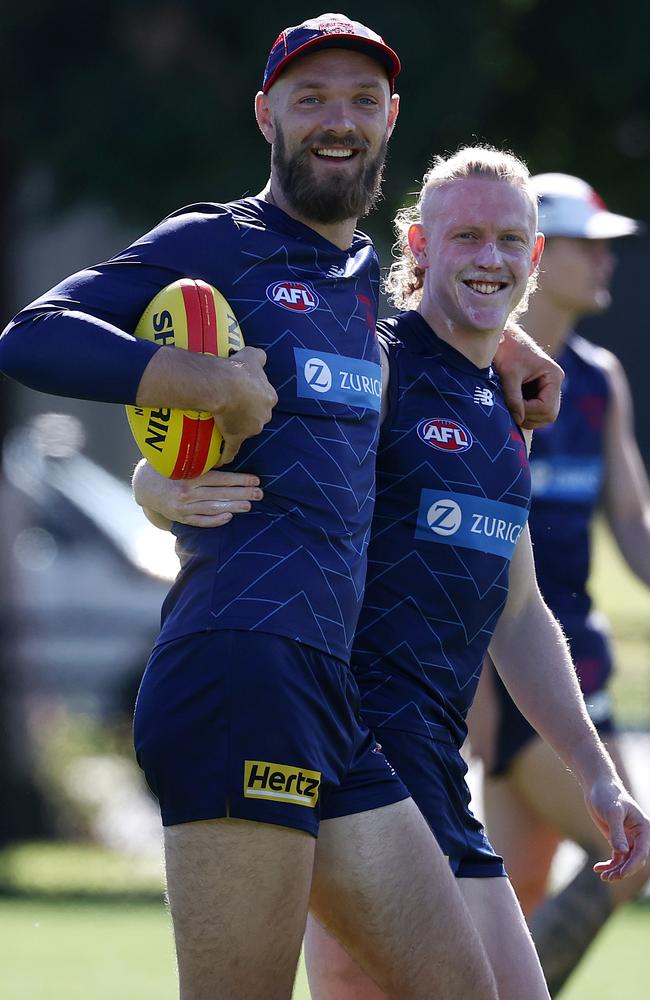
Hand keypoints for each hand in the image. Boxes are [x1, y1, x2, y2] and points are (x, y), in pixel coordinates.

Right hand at [133, 461, 262, 526]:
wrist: (143, 486)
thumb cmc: (166, 467)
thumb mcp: (180, 459)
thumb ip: (199, 459)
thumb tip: (225, 451)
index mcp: (189, 475)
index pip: (220, 478)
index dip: (239, 480)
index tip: (255, 480)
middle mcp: (187, 492)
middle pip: (220, 494)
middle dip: (243, 494)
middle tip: (260, 494)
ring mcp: (184, 507)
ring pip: (213, 507)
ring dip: (233, 506)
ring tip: (249, 505)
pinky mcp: (181, 518)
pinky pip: (201, 521)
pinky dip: (215, 519)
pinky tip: (229, 516)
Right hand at [213, 347, 277, 463]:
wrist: (225, 384)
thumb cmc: (239, 369)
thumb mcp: (253, 354)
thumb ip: (260, 356)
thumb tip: (261, 357)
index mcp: (269, 397)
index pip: (264, 399)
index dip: (254, 396)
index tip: (243, 393)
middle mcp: (264, 415)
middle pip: (256, 416)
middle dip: (247, 413)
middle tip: (231, 405)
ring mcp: (250, 429)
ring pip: (245, 430)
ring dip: (237, 428)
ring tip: (222, 423)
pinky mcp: (236, 438)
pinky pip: (232, 449)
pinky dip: (227, 455)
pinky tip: (222, 460)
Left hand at [494, 324, 563, 429]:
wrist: (503, 338)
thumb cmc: (507, 351)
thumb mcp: (509, 375)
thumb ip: (513, 398)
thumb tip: (518, 419)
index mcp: (554, 376)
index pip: (547, 407)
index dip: (529, 411)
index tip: (512, 407)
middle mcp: (555, 383)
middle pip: (549, 414)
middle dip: (530, 417)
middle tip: (511, 412)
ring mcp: (549, 387)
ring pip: (544, 415)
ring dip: (528, 416)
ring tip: (511, 407)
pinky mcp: (539, 390)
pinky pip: (537, 410)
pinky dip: (525, 412)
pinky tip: (513, 404)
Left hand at [585, 778, 649, 880]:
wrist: (597, 787)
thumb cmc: (607, 795)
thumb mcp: (612, 812)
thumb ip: (617, 832)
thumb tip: (622, 852)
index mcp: (644, 828)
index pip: (641, 852)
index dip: (632, 865)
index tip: (620, 874)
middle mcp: (639, 836)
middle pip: (634, 860)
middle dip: (623, 871)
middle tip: (608, 878)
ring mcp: (628, 839)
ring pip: (625, 861)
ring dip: (616, 870)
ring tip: (603, 877)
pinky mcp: (617, 839)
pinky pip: (616, 857)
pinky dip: (608, 864)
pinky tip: (597, 868)